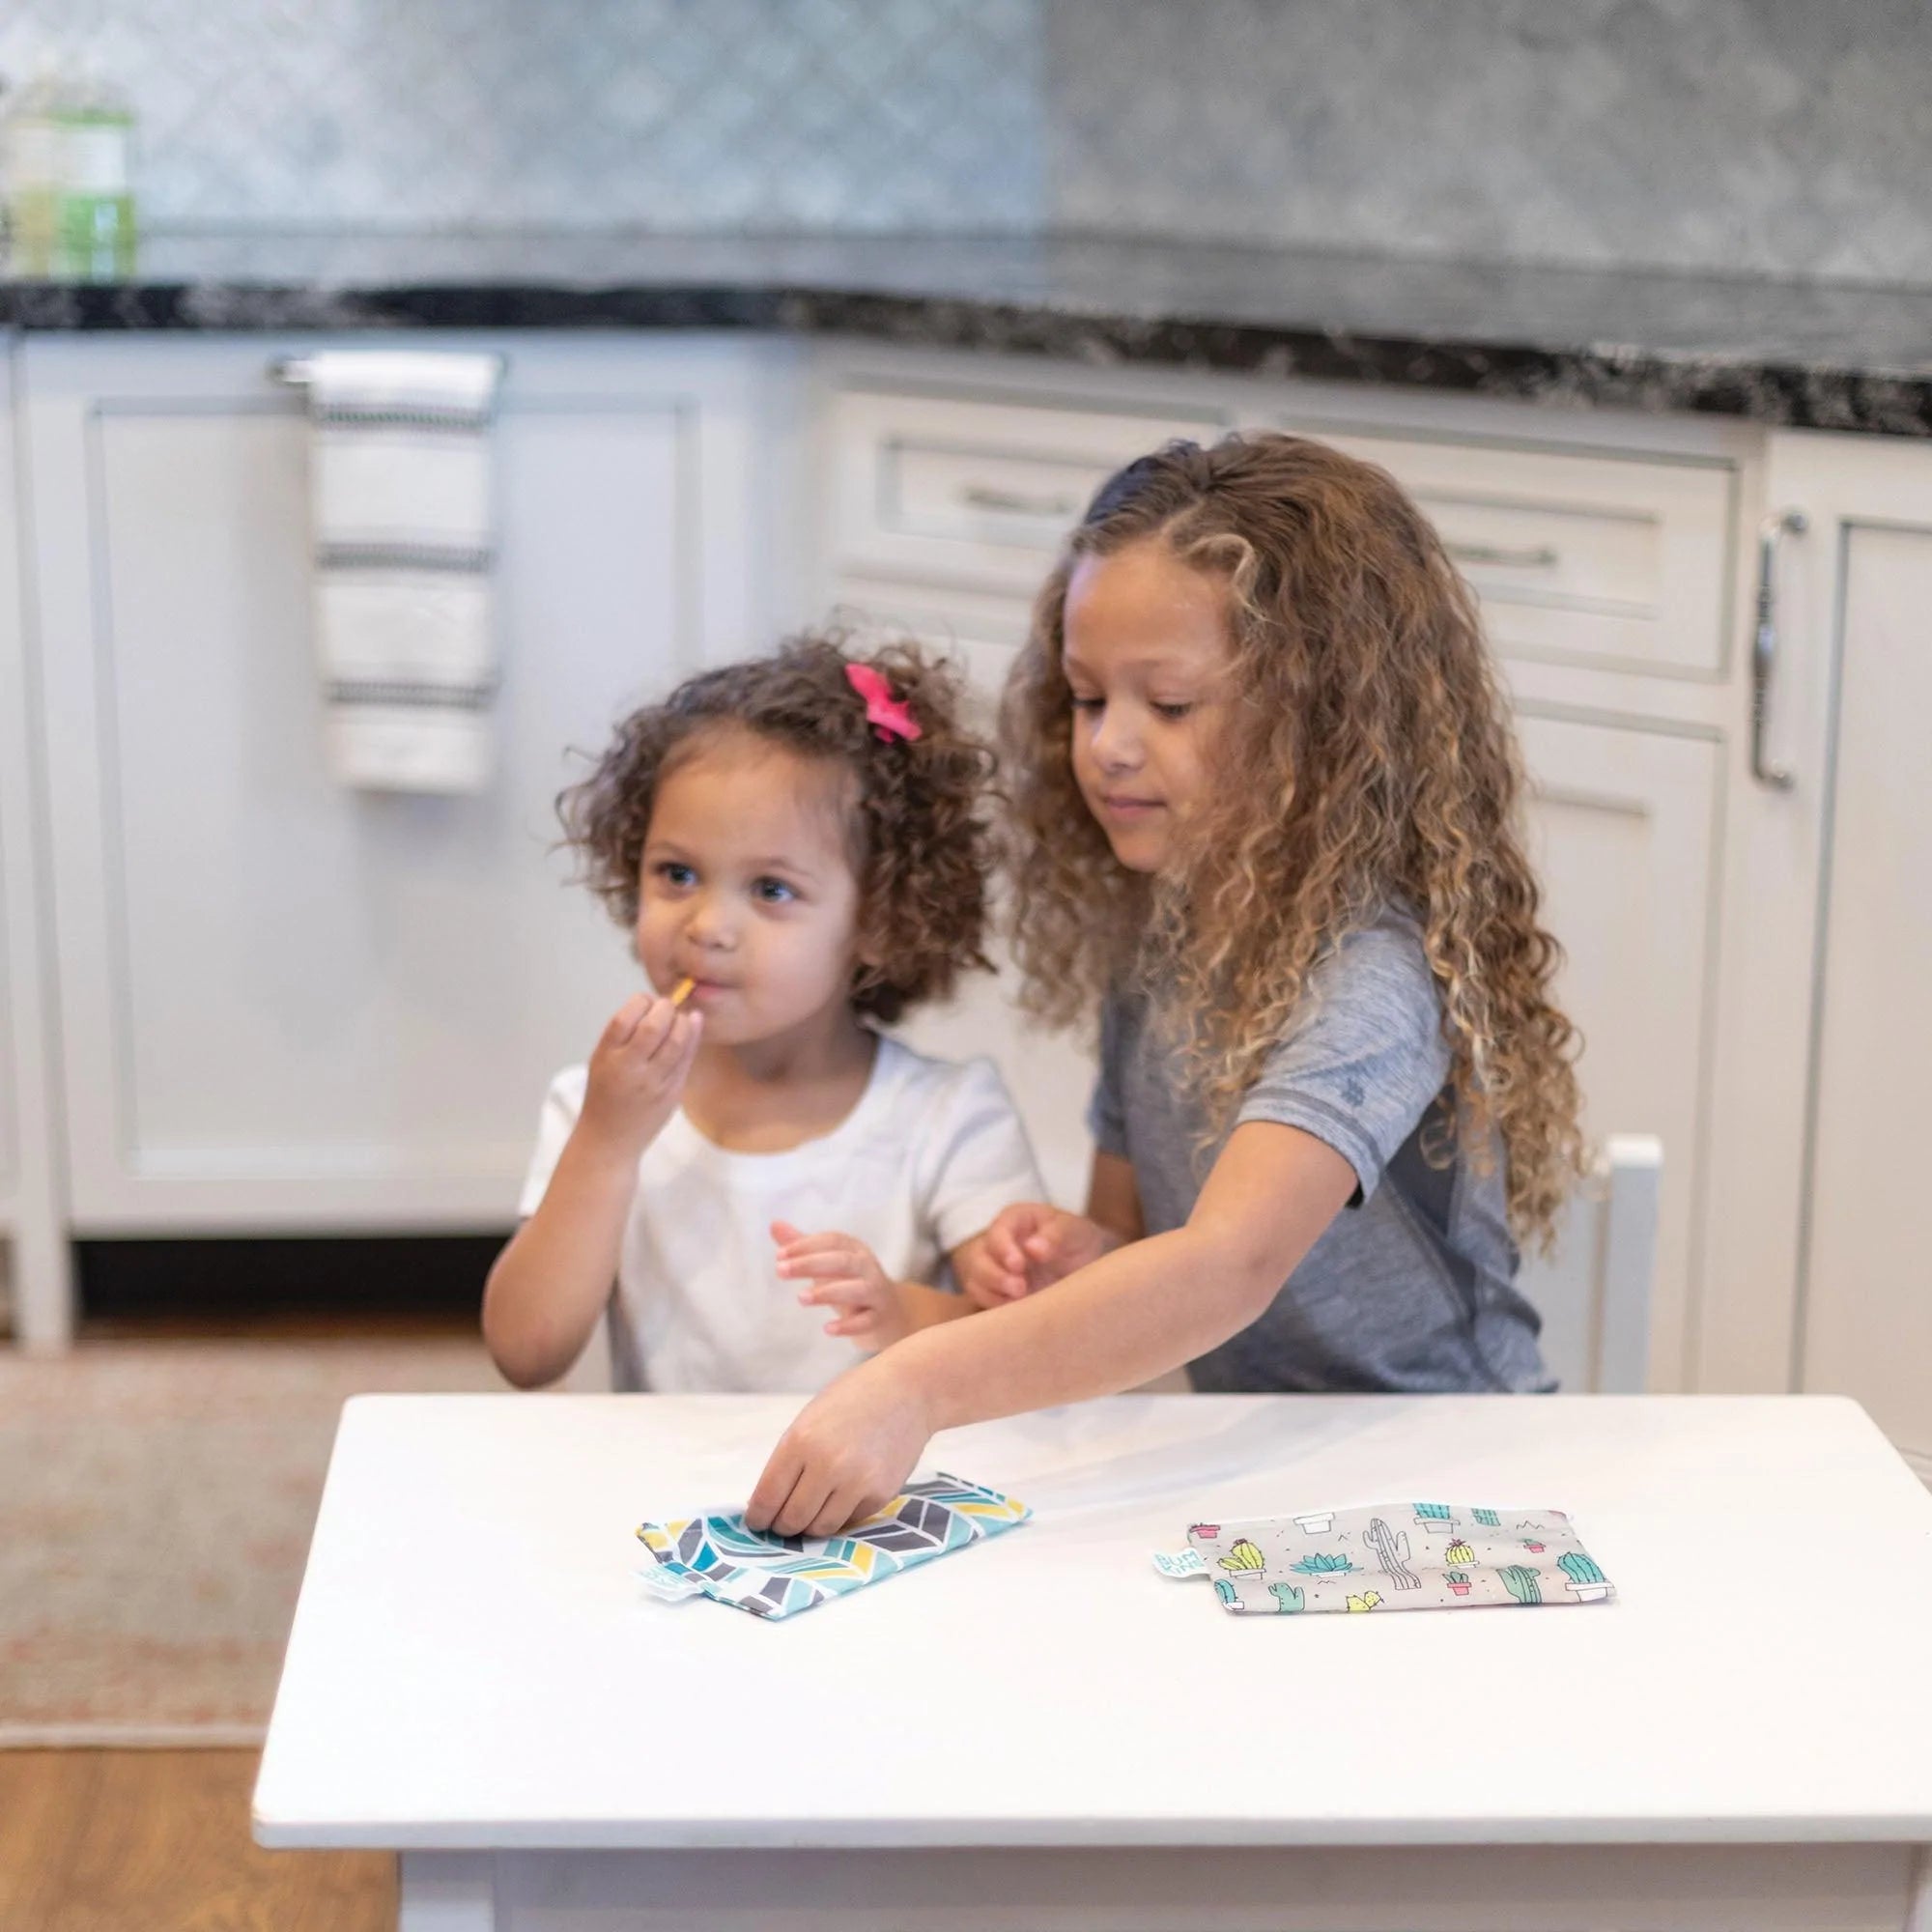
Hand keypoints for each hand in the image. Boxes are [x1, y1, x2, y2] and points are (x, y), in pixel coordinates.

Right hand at [579, 991, 701, 1157]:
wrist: (609, 1140)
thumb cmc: (604, 1095)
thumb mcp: (601, 1061)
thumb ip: (622, 1035)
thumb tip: (653, 1003)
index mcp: (606, 1057)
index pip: (624, 1018)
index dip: (640, 1002)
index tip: (646, 1000)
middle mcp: (629, 1069)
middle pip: (653, 1027)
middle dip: (665, 1007)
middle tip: (667, 1005)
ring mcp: (653, 1083)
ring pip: (676, 1042)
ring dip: (682, 1021)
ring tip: (681, 1015)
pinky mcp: (672, 1094)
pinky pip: (686, 1059)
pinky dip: (693, 1037)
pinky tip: (694, 1023)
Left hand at [745, 1352, 933, 1536]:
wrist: (908, 1392)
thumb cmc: (852, 1400)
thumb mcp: (809, 1420)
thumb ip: (789, 1461)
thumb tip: (769, 1505)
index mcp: (801, 1441)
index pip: (767, 1497)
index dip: (757, 1517)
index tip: (757, 1521)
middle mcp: (827, 1465)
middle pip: (791, 1520)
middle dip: (782, 1526)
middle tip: (782, 1523)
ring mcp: (857, 1483)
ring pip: (820, 1528)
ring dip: (810, 1526)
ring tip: (810, 1514)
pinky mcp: (881, 1495)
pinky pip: (849, 1521)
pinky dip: (839, 1516)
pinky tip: (840, 1498)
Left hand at [771, 1222, 908, 1350]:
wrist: (891, 1314)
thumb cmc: (852, 1284)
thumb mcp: (828, 1265)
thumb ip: (803, 1246)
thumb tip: (774, 1225)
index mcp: (854, 1250)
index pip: (832, 1241)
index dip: (806, 1245)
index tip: (779, 1254)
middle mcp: (868, 1268)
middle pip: (843, 1261)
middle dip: (811, 1264)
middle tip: (780, 1271)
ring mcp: (876, 1293)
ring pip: (858, 1289)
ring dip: (828, 1292)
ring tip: (801, 1298)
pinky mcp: (880, 1318)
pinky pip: (867, 1321)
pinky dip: (849, 1325)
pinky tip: (828, 1329)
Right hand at [957, 1202, 1118, 1307]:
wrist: (1083, 1268)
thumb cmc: (1075, 1240)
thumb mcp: (1075, 1231)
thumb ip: (1057, 1235)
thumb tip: (1033, 1248)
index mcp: (1015, 1220)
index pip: (998, 1230)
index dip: (1003, 1248)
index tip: (1018, 1265)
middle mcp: (998, 1244)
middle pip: (979, 1257)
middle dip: (995, 1275)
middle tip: (1020, 1289)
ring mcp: (994, 1269)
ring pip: (976, 1281)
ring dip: (992, 1293)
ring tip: (1019, 1301)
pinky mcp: (996, 1293)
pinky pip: (983, 1301)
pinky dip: (995, 1307)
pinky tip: (1015, 1313)